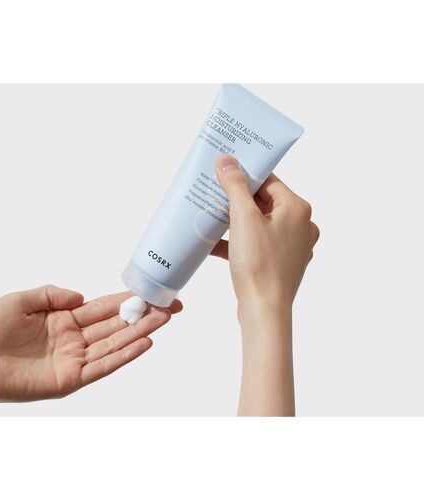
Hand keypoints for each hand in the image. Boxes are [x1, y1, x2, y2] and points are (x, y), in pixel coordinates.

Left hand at [0, 285, 181, 414]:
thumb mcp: (20, 299)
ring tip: (165, 318)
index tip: (150, 292)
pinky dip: (124, 355)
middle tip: (171, 305)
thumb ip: (52, 293)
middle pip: (115, 325)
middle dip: (143, 314)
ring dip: (140, 331)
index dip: (127, 299)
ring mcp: (74, 359)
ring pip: (114, 343)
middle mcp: (73, 339)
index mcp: (62, 319)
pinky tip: (144, 343)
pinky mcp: (70, 379)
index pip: (102, 307)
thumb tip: (81, 296)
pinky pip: (103, 365)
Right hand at [211, 154, 319, 313]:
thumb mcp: (243, 218)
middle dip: (236, 200)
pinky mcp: (280, 263)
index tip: (224, 171)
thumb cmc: (259, 265)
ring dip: (234, 222)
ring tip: (211, 217)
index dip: (245, 175)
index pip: (269, 181)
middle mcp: (300, 226)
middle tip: (213, 193)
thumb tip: (228, 161)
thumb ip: (235, 186)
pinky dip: (238, 242)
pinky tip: (215, 244)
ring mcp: (291, 246)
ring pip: (259, 224)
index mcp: (297, 210)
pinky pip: (257, 244)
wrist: (264, 311)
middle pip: (264, 202)